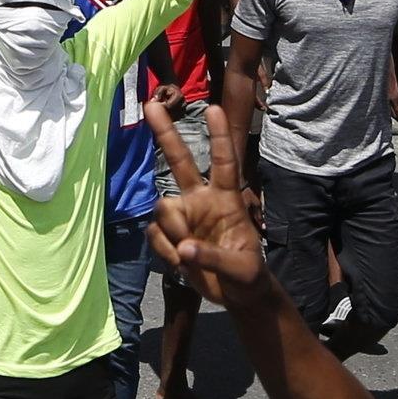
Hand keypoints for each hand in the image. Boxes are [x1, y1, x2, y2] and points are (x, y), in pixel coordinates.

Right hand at [149, 103, 270, 300]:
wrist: (235, 294)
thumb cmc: (246, 274)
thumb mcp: (241, 269)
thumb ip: (215, 257)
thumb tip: (184, 248)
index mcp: (227, 200)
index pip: (225, 163)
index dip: (219, 137)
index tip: (214, 108)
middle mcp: (202, 200)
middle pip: (181, 161)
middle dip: (166, 133)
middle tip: (151, 104)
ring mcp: (183, 216)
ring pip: (163, 208)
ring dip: (174, 232)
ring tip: (189, 254)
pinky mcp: (168, 234)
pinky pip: (154, 234)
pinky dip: (165, 251)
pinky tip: (181, 263)